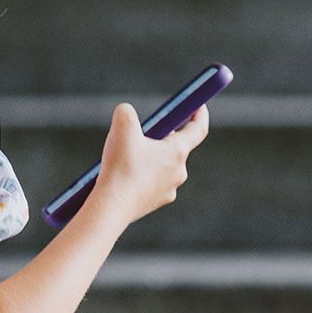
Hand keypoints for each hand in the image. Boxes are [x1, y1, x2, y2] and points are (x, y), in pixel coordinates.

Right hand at [91, 101, 209, 226]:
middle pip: (176, 147)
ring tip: (127, 156)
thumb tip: (127, 112)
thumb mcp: (122, 127)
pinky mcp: (156, 202)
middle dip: (162, 136)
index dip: (199, 115)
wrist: (112, 206)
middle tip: (143, 131)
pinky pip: (152, 182)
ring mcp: (169, 189)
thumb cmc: (121, 167)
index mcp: (177, 151)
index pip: (198, 129)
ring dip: (150, 157)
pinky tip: (125, 175)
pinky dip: (142, 175)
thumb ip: (127, 112)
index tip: (198, 106)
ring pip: (162, 166)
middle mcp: (179, 171)